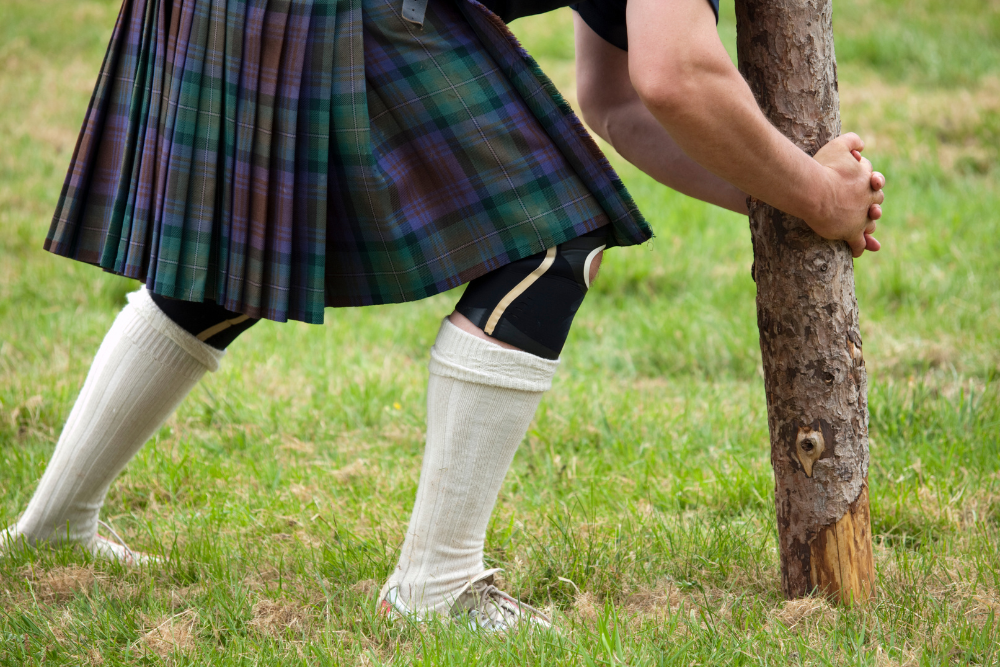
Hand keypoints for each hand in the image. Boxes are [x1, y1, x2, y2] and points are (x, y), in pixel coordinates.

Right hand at [806, 133, 884, 256]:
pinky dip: (860, 247)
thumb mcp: (837, 146)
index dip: (870, 181)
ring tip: (868, 231)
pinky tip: (859, 252)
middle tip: (870, 208)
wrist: (814, 190)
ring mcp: (860, 217)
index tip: (866, 181)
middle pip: (876, 202)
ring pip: (870, 224)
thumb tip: (862, 143)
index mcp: (867, 179)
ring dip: (869, 227)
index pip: (874, 181)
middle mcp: (868, 199)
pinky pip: (858, 243)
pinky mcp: (851, 232)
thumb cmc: (823, 168)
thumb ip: (851, 140)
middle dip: (873, 205)